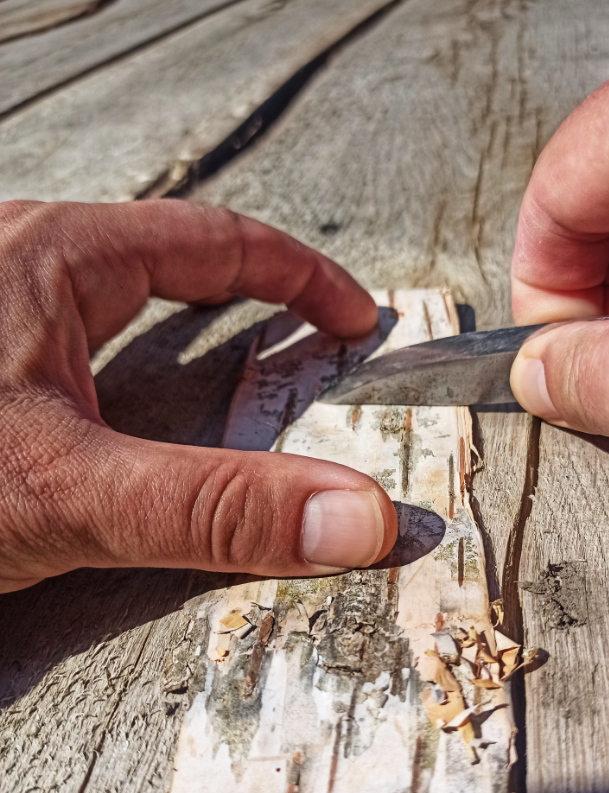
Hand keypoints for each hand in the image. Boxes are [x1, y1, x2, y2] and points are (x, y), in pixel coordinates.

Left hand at [0, 200, 396, 592]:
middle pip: (174, 262)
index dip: (304, 277)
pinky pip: (82, 347)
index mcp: (54, 256)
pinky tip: (139, 414)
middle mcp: (22, 267)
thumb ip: (211, 508)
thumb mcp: (67, 490)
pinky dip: (140, 371)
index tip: (357, 319)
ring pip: (122, 302)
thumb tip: (354, 517)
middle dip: (256, 297)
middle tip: (316, 341)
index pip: (216, 241)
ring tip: (244, 374)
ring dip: (194, 335)